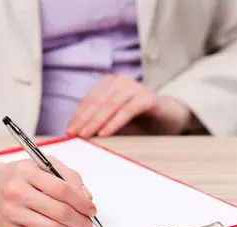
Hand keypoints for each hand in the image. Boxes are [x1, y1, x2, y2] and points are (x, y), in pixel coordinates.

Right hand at [0, 152, 95, 226]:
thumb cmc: (15, 175)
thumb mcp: (40, 164)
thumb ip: (67, 176)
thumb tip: (86, 197)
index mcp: (26, 172)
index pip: (62, 189)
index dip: (81, 202)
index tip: (91, 208)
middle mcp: (16, 192)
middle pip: (59, 211)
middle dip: (80, 220)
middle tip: (88, 223)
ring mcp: (10, 213)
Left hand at [66, 75, 191, 137]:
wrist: (167, 118)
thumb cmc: (137, 121)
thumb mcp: (113, 121)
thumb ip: (98, 123)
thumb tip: (76, 134)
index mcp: (108, 84)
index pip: (89, 100)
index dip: (77, 116)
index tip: (69, 130)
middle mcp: (120, 81)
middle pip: (97, 102)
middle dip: (84, 120)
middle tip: (74, 134)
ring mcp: (134, 87)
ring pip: (110, 105)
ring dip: (96, 122)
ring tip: (86, 135)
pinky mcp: (147, 98)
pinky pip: (127, 110)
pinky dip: (114, 122)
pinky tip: (105, 133)